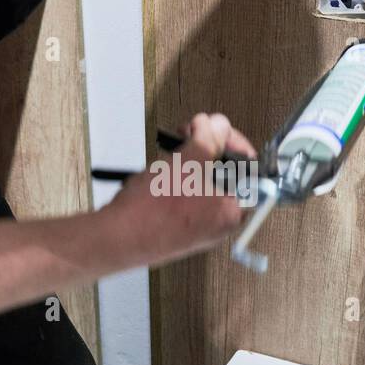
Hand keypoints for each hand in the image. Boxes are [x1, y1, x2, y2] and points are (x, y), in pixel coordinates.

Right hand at [102, 113, 256, 267]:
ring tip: (168, 159)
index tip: (215, 130)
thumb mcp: (189, 160)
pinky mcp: (177, 227)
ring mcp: (197, 226)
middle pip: (224, 172)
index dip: (232, 140)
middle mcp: (219, 222)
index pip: (249, 167)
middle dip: (203, 149)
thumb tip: (217, 125)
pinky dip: (172, 180)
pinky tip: (157, 177)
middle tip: (187, 138)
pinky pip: (182, 195)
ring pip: (200, 182)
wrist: (115, 240)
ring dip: (185, 163)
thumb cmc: (152, 211)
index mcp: (233, 210)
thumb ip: (210, 137)